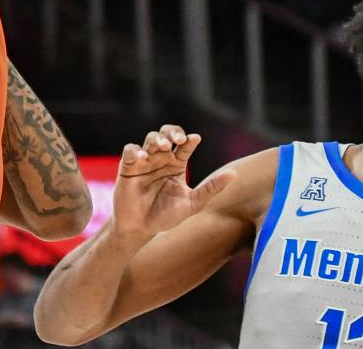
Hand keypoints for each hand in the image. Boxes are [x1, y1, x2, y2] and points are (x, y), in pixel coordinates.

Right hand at [111, 124, 229, 240]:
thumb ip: (211, 188)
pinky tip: (143, 157)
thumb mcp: (193, 203)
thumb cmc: (166, 216)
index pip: (184, 146)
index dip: (189, 140)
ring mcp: (144, 162)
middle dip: (172, 132)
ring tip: (165, 146)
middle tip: (178, 138)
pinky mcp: (128, 167)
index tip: (195, 139)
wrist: (141, 229)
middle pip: (166, 135)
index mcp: (176, 165)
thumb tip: (234, 174)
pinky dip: (135, 150)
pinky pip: (130, 150)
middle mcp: (161, 160)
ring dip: (157, 139)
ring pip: (150, 139)